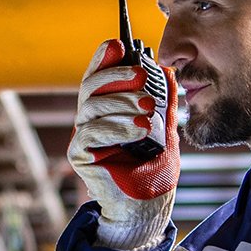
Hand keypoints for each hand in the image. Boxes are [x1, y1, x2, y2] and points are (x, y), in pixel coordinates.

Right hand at [68, 40, 181, 250]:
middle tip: (142, 76)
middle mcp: (91, 120)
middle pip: (91, 87)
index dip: (104, 59)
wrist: (149, 207)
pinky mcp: (81, 156)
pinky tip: (139, 130)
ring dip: (121, 103)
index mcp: (108, 110)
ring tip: (148, 110)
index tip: (117, 44)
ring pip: (91, 107)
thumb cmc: (154, 172)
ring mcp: (84, 137)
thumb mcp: (166, 130)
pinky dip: (116, 127)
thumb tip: (169, 72)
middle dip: (117, 76)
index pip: (99, 77)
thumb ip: (165, 103)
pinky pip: (91, 133)